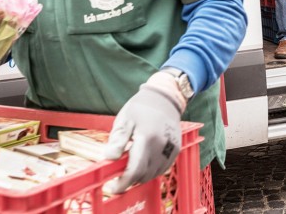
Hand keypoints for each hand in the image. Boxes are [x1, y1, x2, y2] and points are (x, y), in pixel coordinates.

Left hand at [104, 73, 184, 193]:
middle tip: (118, 177)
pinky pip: (162, 168)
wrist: (165, 98)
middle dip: (130, 180)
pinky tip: (143, 164)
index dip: (123, 183)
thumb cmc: (141, 107)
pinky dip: (151, 171)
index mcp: (147, 138)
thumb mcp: (124, 119)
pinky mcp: (176, 150)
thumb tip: (109, 158)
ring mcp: (171, 149)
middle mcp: (162, 146)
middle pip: (144, 174)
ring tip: (129, 168)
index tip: (112, 188)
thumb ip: (117, 140)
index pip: (135, 169)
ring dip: (140, 176)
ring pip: (153, 174)